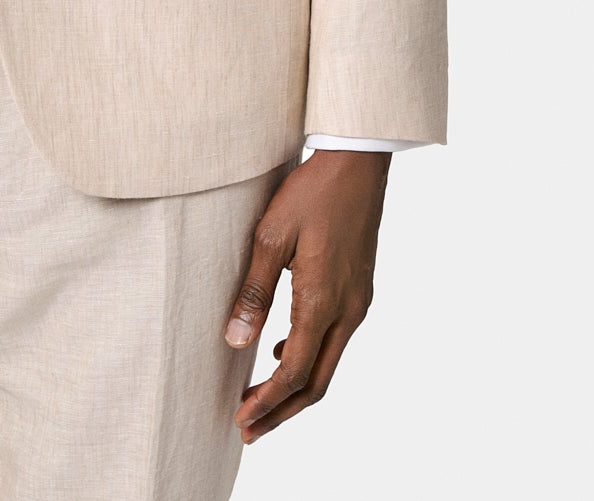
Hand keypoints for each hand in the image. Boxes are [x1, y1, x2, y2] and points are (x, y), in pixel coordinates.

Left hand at [223, 149, 389, 443]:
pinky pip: (335, 340)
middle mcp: (348, 311)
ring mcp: (358, 302)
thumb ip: (253, 291)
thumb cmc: (311, 192)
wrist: (357, 162)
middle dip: (282, 411)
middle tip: (249, 430)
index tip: (241, 419)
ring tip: (261, 400)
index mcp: (323, 302)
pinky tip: (283, 352)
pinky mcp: (359, 290)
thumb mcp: (271, 235)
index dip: (266, 402)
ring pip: (328, 364)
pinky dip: (310, 360)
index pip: (294, 374)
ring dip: (296, 389)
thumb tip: (234, 341)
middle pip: (316, 383)